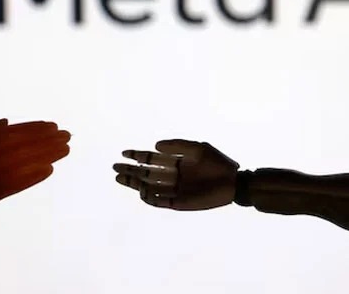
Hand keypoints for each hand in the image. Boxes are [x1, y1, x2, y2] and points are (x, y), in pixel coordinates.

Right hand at [113, 139, 238, 209]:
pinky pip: (160, 202)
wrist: (234, 183)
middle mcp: (172, 176)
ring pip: (149, 187)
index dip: (137, 156)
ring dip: (135, 183)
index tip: (124, 153)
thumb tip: (154, 146)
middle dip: (131, 170)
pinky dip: (150, 198)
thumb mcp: (198, 148)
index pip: (152, 159)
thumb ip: (177, 146)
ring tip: (120, 178)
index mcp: (176, 161)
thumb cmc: (218, 163)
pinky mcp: (179, 203)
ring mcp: (175, 190)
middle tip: (115, 167)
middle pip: (146, 173)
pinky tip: (141, 192)